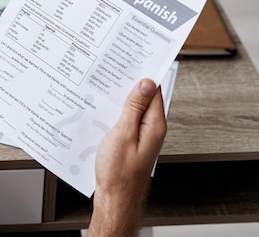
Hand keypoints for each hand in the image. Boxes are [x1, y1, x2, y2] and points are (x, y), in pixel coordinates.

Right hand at [87, 78, 166, 236]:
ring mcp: (141, 136)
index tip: (136, 58)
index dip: (145, 72)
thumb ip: (134, 108)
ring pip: (133, 108)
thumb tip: (146, 83)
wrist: (114, 199)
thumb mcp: (123, 134)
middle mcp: (152, 129)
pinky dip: (116, 112)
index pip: (155, 90)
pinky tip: (103, 109)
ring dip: (121, 98)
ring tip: (106, 86)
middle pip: (144, 97)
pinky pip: (126, 120)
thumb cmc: (118, 174)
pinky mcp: (130, 142)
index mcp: (155, 125)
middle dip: (130, 82)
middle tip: (115, 67)